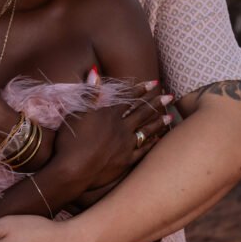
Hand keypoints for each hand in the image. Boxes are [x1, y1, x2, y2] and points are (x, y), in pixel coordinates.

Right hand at [55, 68, 173, 192]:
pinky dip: (152, 144)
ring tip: (170, 117)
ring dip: (159, 122)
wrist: (72, 170)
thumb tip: (95, 70)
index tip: (153, 83)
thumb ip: (90, 93)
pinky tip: (159, 140)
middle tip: (170, 96)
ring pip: (147, 131)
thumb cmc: (70, 140)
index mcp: (109, 114)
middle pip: (142, 112)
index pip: (129, 98)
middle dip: (157, 103)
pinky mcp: (126, 161)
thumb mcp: (77, 113)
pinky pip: (143, 150)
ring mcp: (126, 145)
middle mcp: (121, 128)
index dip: (141, 89)